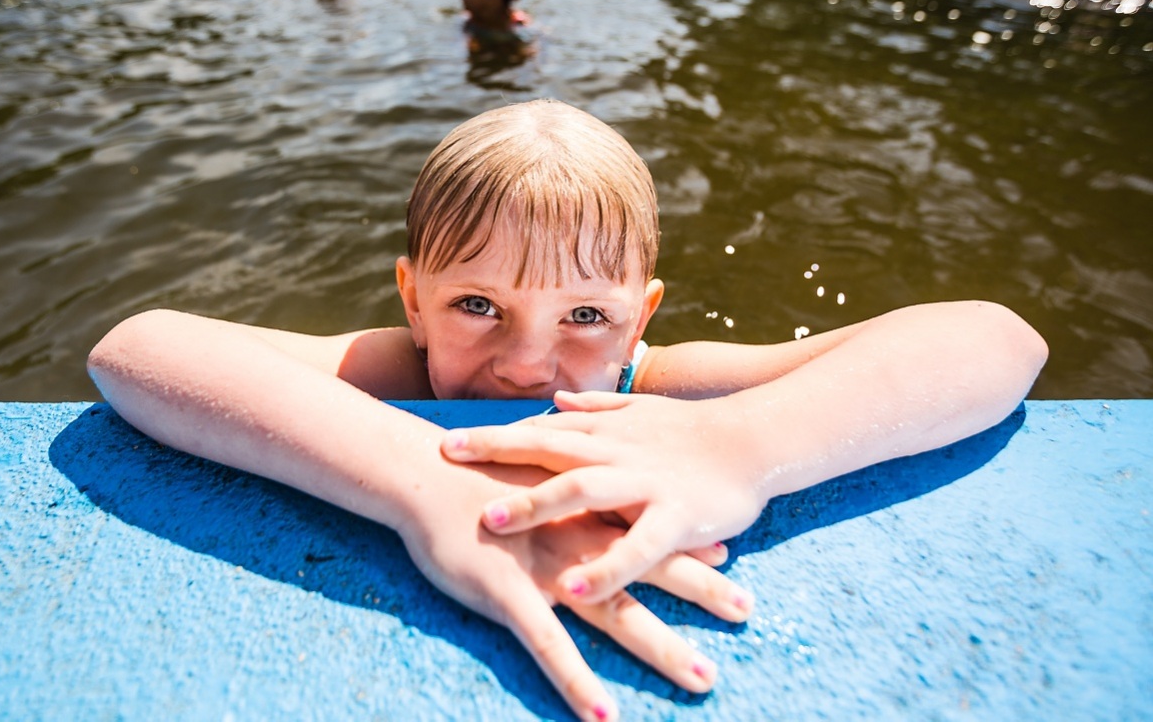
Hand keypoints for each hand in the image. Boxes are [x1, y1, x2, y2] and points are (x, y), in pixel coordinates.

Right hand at [395, 458, 753, 721]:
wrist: (421, 471)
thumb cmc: (473, 475)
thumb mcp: (527, 472)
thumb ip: (566, 486)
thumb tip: (598, 495)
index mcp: (582, 508)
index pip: (647, 528)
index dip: (692, 547)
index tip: (735, 566)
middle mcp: (576, 537)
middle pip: (648, 569)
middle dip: (701, 592)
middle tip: (747, 612)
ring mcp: (546, 568)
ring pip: (614, 613)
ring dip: (660, 646)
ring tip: (702, 678)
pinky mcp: (508, 594)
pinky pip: (549, 646)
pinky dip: (577, 681)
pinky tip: (604, 715)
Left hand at [441, 391, 769, 605]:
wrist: (759, 441)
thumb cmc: (695, 430)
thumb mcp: (641, 410)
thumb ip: (595, 405)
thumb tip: (553, 398)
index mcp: (608, 430)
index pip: (541, 429)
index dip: (494, 435)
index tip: (448, 442)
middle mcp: (619, 451)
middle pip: (548, 446)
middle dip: (496, 452)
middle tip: (446, 459)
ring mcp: (646, 482)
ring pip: (583, 488)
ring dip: (535, 504)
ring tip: (491, 523)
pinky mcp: (676, 517)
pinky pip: (636, 546)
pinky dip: (605, 568)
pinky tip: (574, 591)